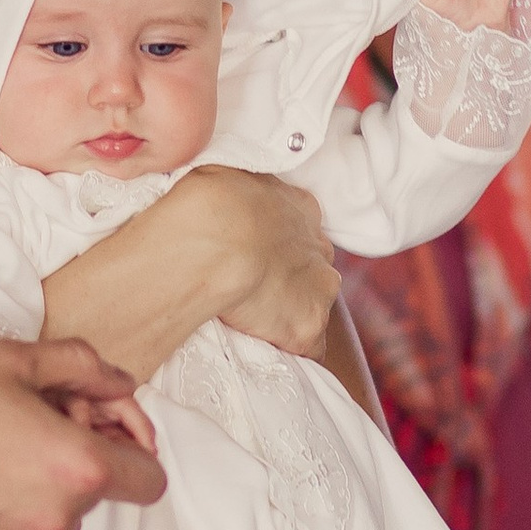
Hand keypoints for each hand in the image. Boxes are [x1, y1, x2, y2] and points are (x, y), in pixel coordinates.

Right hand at [0, 339, 165, 529]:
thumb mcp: (13, 359)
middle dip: (69, 463)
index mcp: (75, 469)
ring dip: (30, 492)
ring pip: (46, 522)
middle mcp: (52, 521)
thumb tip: (118, 383)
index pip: (148, 480)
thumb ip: (82, 370)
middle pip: (91, 498)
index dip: (131, 446)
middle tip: (22, 421)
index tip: (100, 428)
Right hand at [172, 167, 339, 356]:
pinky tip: (267, 354)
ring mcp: (319, 290)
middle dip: (288, 280)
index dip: (277, 246)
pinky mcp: (308, 327)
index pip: (299, 231)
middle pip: (311, 269)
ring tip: (253, 324)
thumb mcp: (223, 176)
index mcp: (300, 208)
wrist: (216, 241)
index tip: (253, 256)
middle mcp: (318, 248)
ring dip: (290, 315)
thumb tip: (223, 195)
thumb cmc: (210, 200)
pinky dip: (293, 352)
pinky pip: (308, 348)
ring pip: (313, 307)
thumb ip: (236, 192)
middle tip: (251, 290)